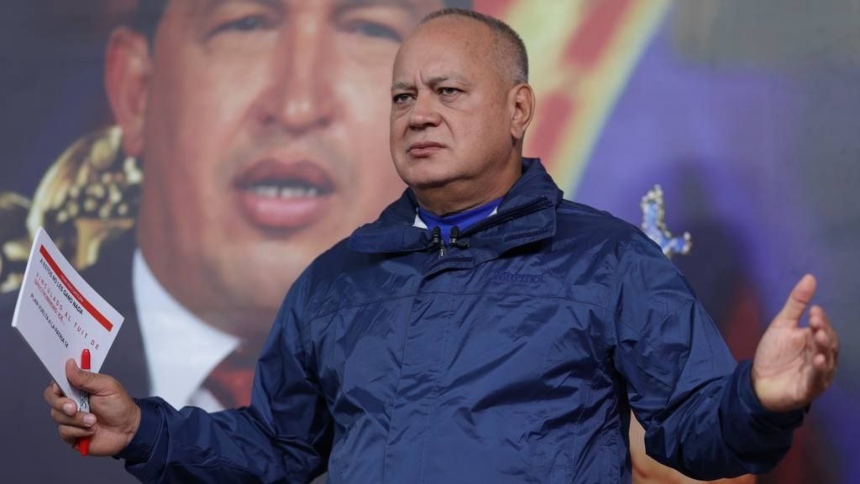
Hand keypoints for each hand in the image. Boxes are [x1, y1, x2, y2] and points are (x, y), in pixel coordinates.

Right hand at [44, 358, 140, 455]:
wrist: (127, 429)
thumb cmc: (119, 405)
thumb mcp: (106, 387)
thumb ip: (86, 377)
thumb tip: (69, 364)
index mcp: (78, 387)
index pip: (58, 382)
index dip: (55, 385)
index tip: (59, 388)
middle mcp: (71, 401)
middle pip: (52, 399)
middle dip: (61, 404)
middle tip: (74, 408)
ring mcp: (69, 417)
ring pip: (57, 416)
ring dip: (77, 419)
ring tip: (94, 420)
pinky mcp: (70, 433)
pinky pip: (64, 431)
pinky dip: (79, 431)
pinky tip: (91, 430)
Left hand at [751, 274, 838, 411]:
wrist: (758, 381)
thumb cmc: (773, 353)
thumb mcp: (783, 324)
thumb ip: (796, 303)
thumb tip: (810, 277)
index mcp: (815, 340)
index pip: (824, 328)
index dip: (821, 321)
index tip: (814, 311)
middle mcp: (821, 356)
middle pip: (829, 344)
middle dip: (824, 333)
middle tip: (816, 325)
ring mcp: (817, 373)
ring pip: (827, 361)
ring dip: (824, 350)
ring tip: (819, 339)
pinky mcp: (810, 388)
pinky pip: (818, 379)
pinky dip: (819, 371)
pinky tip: (817, 361)